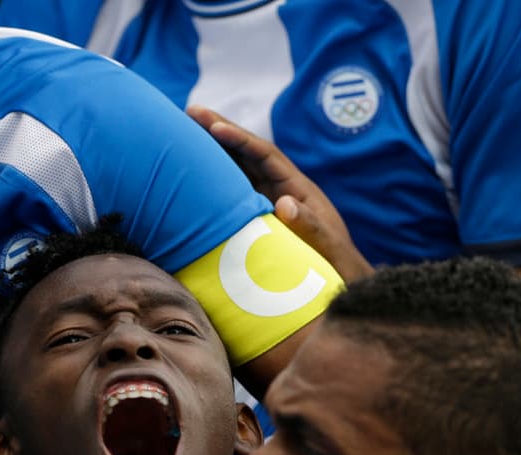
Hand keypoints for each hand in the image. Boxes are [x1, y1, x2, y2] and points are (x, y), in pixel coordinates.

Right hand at [186, 104, 374, 282]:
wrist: (337, 275)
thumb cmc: (333, 260)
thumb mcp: (325, 243)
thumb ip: (308, 224)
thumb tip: (284, 204)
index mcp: (295, 186)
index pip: (265, 154)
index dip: (240, 139)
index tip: (215, 127)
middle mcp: (279, 185)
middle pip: (247, 151)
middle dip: (220, 130)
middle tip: (190, 111)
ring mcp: (266, 197)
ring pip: (237, 166)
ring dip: (212, 149)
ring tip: (183, 130)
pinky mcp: (257, 211)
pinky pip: (233, 188)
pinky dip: (214, 175)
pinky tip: (192, 169)